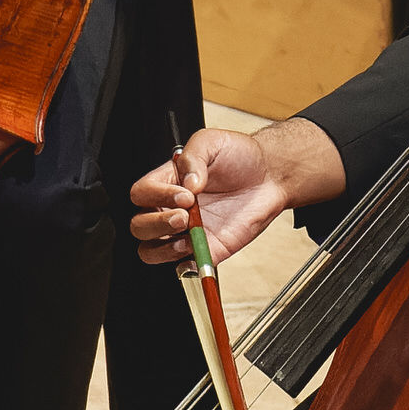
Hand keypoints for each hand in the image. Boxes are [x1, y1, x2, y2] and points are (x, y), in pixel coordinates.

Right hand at [133, 121, 342, 268]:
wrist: (269, 175)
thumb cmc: (239, 156)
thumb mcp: (211, 143)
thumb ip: (193, 157)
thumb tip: (188, 183)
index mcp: (167, 182)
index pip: (142, 194)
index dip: (158, 196)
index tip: (185, 193)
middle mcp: (171, 209)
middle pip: (139, 226)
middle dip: (158, 223)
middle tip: (185, 215)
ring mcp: (187, 232)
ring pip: (151, 252)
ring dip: (164, 248)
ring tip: (189, 234)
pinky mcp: (206, 249)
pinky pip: (185, 267)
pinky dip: (187, 264)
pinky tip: (200, 249)